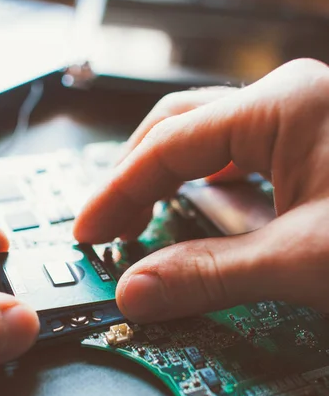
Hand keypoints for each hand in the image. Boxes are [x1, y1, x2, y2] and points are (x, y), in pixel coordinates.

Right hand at [74, 59, 328, 322]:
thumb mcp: (300, 260)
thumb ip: (212, 275)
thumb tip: (137, 291)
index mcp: (282, 107)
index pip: (166, 145)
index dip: (116, 192)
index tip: (88, 231)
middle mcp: (288, 104)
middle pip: (178, 131)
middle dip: (133, 181)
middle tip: (107, 228)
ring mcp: (301, 123)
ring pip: (206, 144)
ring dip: (165, 182)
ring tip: (139, 220)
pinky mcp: (312, 152)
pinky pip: (238, 160)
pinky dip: (203, 190)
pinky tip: (196, 209)